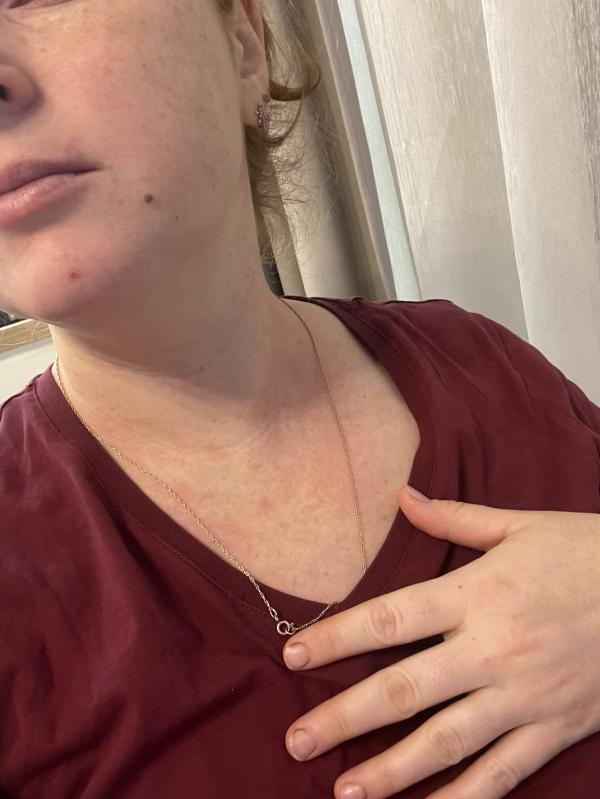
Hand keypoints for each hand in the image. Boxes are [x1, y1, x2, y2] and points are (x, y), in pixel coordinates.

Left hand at [282, 485, 599, 798]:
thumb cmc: (586, 553)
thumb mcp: (520, 526)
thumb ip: (454, 519)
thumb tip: (402, 497)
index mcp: (477, 594)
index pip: (390, 620)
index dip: (336, 639)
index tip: (293, 657)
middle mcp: (492, 649)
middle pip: (404, 689)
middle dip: (345, 718)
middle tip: (296, 741)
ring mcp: (523, 696)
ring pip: (445, 742)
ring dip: (390, 771)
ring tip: (343, 792)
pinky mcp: (554, 729)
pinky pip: (502, 774)